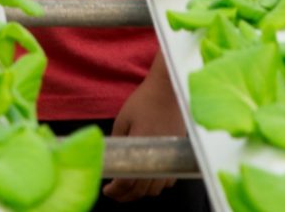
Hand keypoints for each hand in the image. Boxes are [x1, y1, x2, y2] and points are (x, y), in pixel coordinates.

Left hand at [104, 61, 183, 199]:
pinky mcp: (178, 155)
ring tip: (129, 187)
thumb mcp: (123, 119)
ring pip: (156, 189)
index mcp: (141, 149)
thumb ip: (118, 142)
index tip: (107, 190)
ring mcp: (170, 158)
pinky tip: (148, 179)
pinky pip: (168, 180)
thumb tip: (112, 160)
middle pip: (142, 190)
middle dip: (125, 195)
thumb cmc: (144, 101)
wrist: (169, 89)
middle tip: (114, 193)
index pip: (128, 181)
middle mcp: (158, 158)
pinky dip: (157, 185)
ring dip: (141, 192)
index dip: (115, 190)